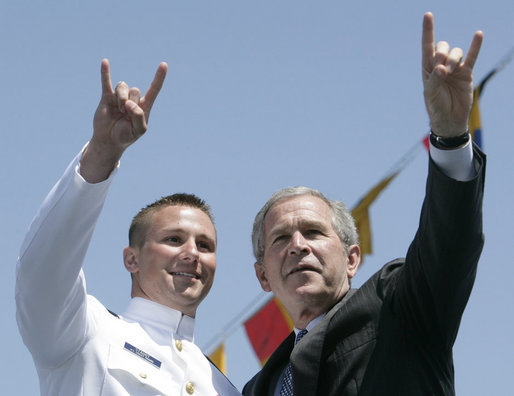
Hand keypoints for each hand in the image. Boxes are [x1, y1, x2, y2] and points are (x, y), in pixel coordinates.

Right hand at [81, 59, 167, 181]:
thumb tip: (130, 103)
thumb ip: (139, 116)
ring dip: (120, 98)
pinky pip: (106, 82)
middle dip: (130, 103)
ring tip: (119, 110)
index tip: (164, 64)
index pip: (154, 89)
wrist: (109, 140)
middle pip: (135, 90)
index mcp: (144, 106)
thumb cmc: (126, 136)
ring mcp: (120, 97)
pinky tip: (105, 62)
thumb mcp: (139, 130)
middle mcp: (133, 99)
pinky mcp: (107, 97)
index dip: (159, 77)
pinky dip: (105, 72)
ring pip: (123, 87)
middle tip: (125, 114)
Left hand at [422, 12, 482, 136]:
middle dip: (442, 53)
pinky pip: (472, 56)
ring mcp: (455, 68)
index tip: (428, 15)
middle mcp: (441, 65)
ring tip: (451, 71)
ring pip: (456, 52)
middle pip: (442, 47)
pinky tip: (478, 35)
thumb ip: (435, 80)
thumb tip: (441, 68)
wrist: (450, 119)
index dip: (428, 31)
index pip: (427, 46)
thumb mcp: (432, 94)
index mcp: (428, 68)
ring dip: (454, 58)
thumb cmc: (436, 106)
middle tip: (442, 68)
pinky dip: (475, 46)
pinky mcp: (467, 73)